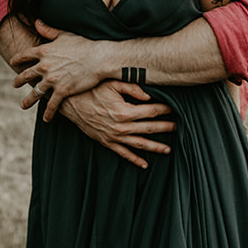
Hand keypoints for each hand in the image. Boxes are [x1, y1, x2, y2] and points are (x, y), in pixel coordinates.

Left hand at [10, 21, 112, 119]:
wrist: (99, 57)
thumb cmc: (84, 44)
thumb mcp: (64, 34)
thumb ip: (49, 30)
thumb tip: (36, 22)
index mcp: (44, 51)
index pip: (24, 56)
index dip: (17, 59)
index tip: (12, 62)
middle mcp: (44, 66)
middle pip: (26, 75)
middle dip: (18, 81)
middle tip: (14, 84)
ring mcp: (52, 79)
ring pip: (35, 93)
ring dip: (28, 100)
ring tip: (23, 105)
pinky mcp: (62, 90)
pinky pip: (51, 105)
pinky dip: (48, 113)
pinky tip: (46, 118)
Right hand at [57, 81, 174, 169]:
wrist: (69, 103)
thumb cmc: (90, 90)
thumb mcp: (111, 83)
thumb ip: (132, 87)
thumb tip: (150, 96)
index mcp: (123, 112)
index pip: (150, 111)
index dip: (164, 109)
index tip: (174, 107)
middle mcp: (120, 127)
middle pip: (149, 129)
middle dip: (165, 127)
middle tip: (178, 126)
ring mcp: (113, 137)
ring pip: (139, 145)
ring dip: (155, 147)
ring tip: (168, 149)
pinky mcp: (106, 142)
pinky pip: (122, 153)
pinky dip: (134, 159)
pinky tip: (144, 164)